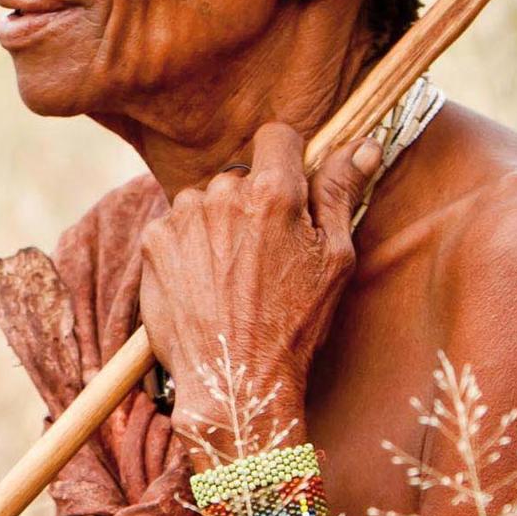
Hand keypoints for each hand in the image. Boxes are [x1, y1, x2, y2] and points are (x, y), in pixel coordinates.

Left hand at [138, 123, 379, 453]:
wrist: (234, 380)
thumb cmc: (294, 324)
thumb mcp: (335, 259)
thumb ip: (341, 193)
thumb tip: (363, 143)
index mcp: (273, 192)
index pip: (277, 136)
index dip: (287, 157)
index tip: (290, 186)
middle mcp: (222, 193)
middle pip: (239, 173)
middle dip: (251, 199)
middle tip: (264, 252)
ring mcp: (182, 217)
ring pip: (204, 200)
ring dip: (216, 223)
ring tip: (232, 274)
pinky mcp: (153, 241)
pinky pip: (174, 226)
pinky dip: (186, 246)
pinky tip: (202, 282)